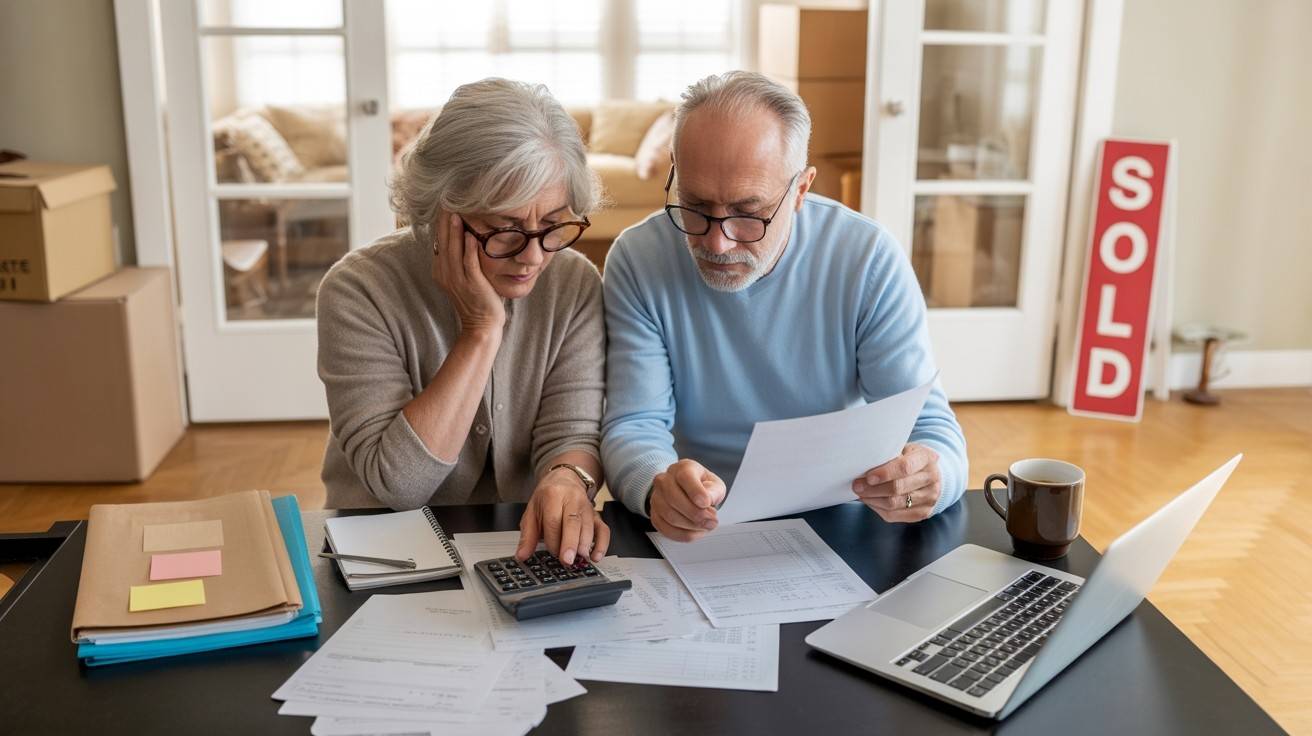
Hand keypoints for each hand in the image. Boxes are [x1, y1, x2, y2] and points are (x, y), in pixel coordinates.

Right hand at [432, 211, 504, 334]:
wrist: (481, 325)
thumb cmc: (476, 299)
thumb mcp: (462, 277)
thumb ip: (460, 258)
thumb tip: (464, 236)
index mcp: (441, 271)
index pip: (438, 242)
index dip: (441, 223)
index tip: (444, 204)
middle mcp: (446, 274)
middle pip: (443, 243)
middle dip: (445, 222)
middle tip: (447, 201)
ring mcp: (458, 280)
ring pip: (454, 251)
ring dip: (455, 231)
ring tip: (457, 213)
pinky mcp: (472, 285)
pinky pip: (469, 264)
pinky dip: (469, 249)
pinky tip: (471, 235)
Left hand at [515, 468, 608, 563]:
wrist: (564, 479)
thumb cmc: (548, 496)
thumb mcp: (532, 511)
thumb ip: (527, 535)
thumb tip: (521, 555)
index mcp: (553, 495)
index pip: (553, 520)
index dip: (552, 539)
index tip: (551, 553)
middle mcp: (572, 499)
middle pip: (573, 522)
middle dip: (570, 544)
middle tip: (567, 561)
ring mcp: (587, 507)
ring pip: (589, 527)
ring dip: (585, 546)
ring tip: (579, 560)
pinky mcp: (597, 515)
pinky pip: (603, 530)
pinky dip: (602, 545)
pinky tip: (595, 557)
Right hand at [649, 459, 725, 541]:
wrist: (686, 492)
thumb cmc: (702, 487)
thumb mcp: (714, 484)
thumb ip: (714, 491)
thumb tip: (708, 499)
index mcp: (682, 468)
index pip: (685, 477)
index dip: (696, 491)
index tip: (706, 503)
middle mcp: (665, 480)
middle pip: (674, 498)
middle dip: (696, 514)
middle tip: (711, 521)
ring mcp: (656, 498)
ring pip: (670, 516)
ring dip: (691, 526)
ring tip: (706, 526)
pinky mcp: (654, 515)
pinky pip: (666, 529)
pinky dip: (683, 534)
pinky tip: (695, 532)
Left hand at [851, 444, 941, 522]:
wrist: (929, 473)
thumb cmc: (909, 457)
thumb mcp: (902, 448)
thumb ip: (888, 455)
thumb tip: (862, 465)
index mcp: (926, 458)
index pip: (905, 467)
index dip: (885, 473)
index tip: (868, 477)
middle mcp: (932, 478)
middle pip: (898, 488)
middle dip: (873, 489)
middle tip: (857, 486)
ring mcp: (930, 498)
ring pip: (895, 504)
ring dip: (873, 500)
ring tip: (860, 493)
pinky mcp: (923, 513)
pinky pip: (895, 515)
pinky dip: (878, 509)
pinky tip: (870, 501)